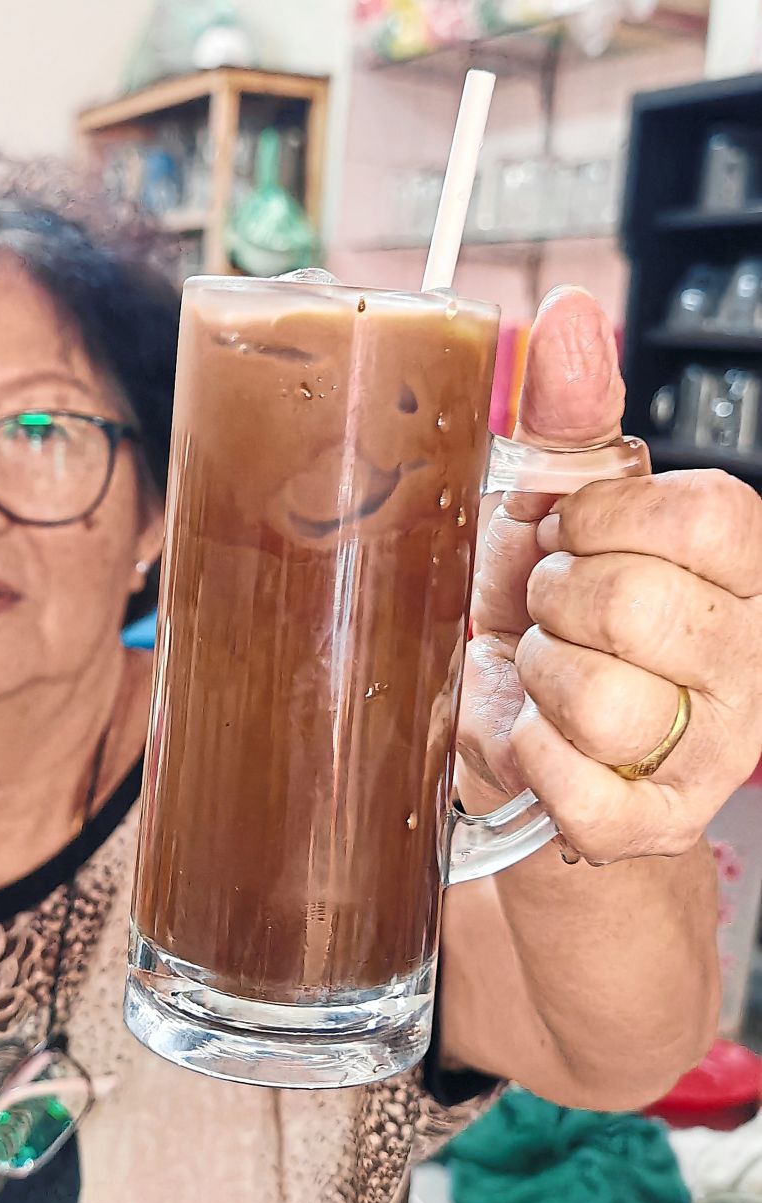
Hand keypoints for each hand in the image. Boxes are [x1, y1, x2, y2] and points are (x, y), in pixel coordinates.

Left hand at [456, 286, 761, 863]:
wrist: (526, 726)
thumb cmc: (550, 613)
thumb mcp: (559, 512)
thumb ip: (573, 421)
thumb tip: (569, 319)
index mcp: (743, 563)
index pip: (698, 516)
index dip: (601, 522)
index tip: (574, 537)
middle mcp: (752, 655)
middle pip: (635, 608)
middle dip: (558, 602)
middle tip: (552, 611)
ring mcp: (717, 749)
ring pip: (600, 701)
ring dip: (540, 678)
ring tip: (547, 673)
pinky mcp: (658, 821)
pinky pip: (575, 784)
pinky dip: (529, 754)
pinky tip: (538, 734)